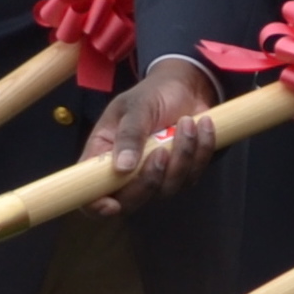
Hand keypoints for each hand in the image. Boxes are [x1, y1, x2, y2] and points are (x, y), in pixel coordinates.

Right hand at [83, 59, 216, 212]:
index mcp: (103, 157)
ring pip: (168, 188)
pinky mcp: (183, 173)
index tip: (111, 204)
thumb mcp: (136, 106)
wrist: (185, 86)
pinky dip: (201, 150)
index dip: (97, 206)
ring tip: (187, 123)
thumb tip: (122, 168)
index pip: (91, 194)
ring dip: (182, 156)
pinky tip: (201, 126)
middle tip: (162, 151)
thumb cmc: (152, 94)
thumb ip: (129, 135)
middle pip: (132, 201)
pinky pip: (193, 175)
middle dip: (149, 180)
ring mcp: (156, 176)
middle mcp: (127, 174)